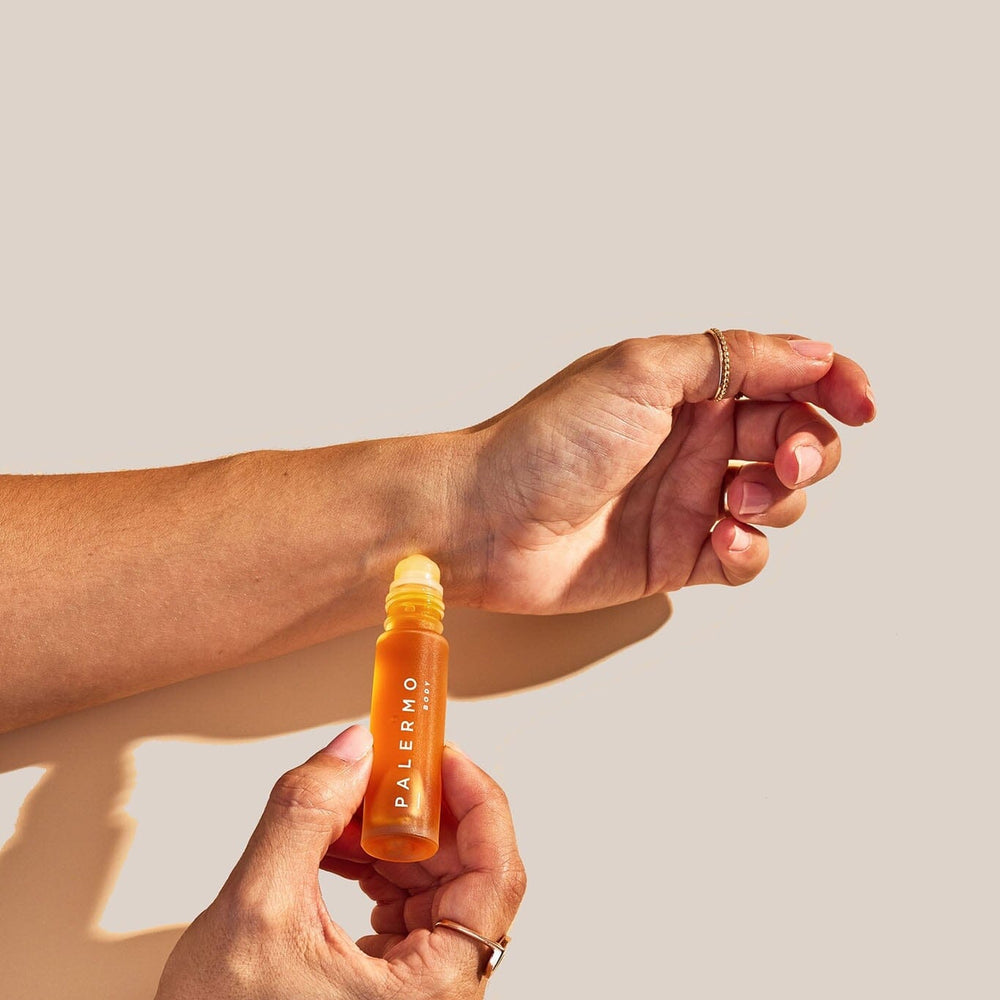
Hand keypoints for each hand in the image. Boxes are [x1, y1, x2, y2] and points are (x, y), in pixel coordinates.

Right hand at [155, 726, 525, 999]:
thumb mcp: (258, 904)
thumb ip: (307, 814)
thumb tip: (353, 749)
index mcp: (430, 990)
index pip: (496, 877)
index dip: (477, 802)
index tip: (441, 755)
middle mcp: (438, 992)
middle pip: (467, 873)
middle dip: (421, 813)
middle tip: (386, 770)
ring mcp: (418, 988)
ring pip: (436, 884)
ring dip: (393, 836)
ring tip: (343, 813)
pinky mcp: (395, 982)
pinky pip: (408, 905)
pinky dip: (376, 864)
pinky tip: (337, 846)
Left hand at [457, 329, 874, 612]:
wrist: (486, 521)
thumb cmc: (546, 441)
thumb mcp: (640, 371)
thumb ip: (732, 357)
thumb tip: (813, 352)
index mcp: (688, 385)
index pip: (784, 376)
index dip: (834, 384)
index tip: (861, 403)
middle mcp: (694, 439)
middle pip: (793, 437)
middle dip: (807, 448)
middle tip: (783, 461)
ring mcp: (687, 498)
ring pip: (778, 500)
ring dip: (776, 502)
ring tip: (730, 506)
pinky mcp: (676, 555)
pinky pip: (745, 557)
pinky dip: (749, 551)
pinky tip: (721, 541)